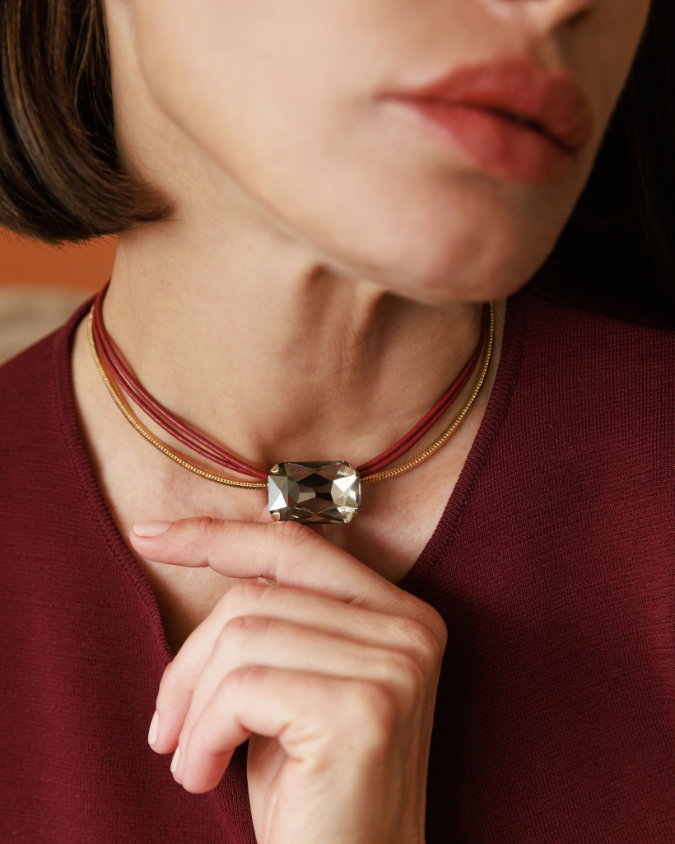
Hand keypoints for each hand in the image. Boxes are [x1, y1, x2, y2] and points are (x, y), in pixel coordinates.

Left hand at [130, 517, 446, 843]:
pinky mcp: (364, 711)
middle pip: (254, 596)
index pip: (295, 545)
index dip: (216, 536)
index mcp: (399, 614)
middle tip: (165, 727)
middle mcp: (409, 629)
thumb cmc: (308, 790)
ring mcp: (395, 666)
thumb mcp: (289, 687)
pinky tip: (204, 775)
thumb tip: (204, 546)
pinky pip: (243, 689)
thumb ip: (275, 616)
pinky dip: (204, 736)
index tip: (149, 536)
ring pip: (242, 638)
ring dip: (194, 709)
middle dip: (189, 662)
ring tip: (192, 759)